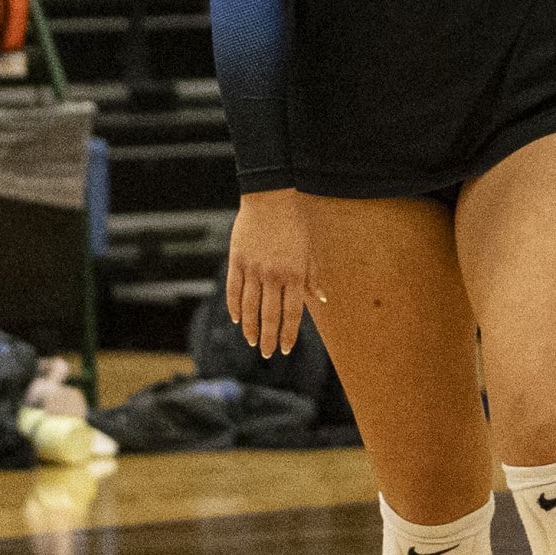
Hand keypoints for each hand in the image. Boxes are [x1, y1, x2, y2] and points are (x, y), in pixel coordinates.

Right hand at [224, 189, 319, 358]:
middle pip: (270, 315)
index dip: (288, 334)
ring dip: (250, 328)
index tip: (285, 349)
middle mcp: (274, 275)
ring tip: (252, 342)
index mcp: (295, 274)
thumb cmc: (294, 226)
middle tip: (267, 354)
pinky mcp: (237, 261)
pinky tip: (237, 320)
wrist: (270, 200)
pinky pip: (233, 290)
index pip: (291, 313)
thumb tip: (322, 299)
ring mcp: (253, 269)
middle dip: (269, 338)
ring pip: (250, 307)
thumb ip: (312, 277)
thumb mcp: (308, 251)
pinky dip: (234, 307)